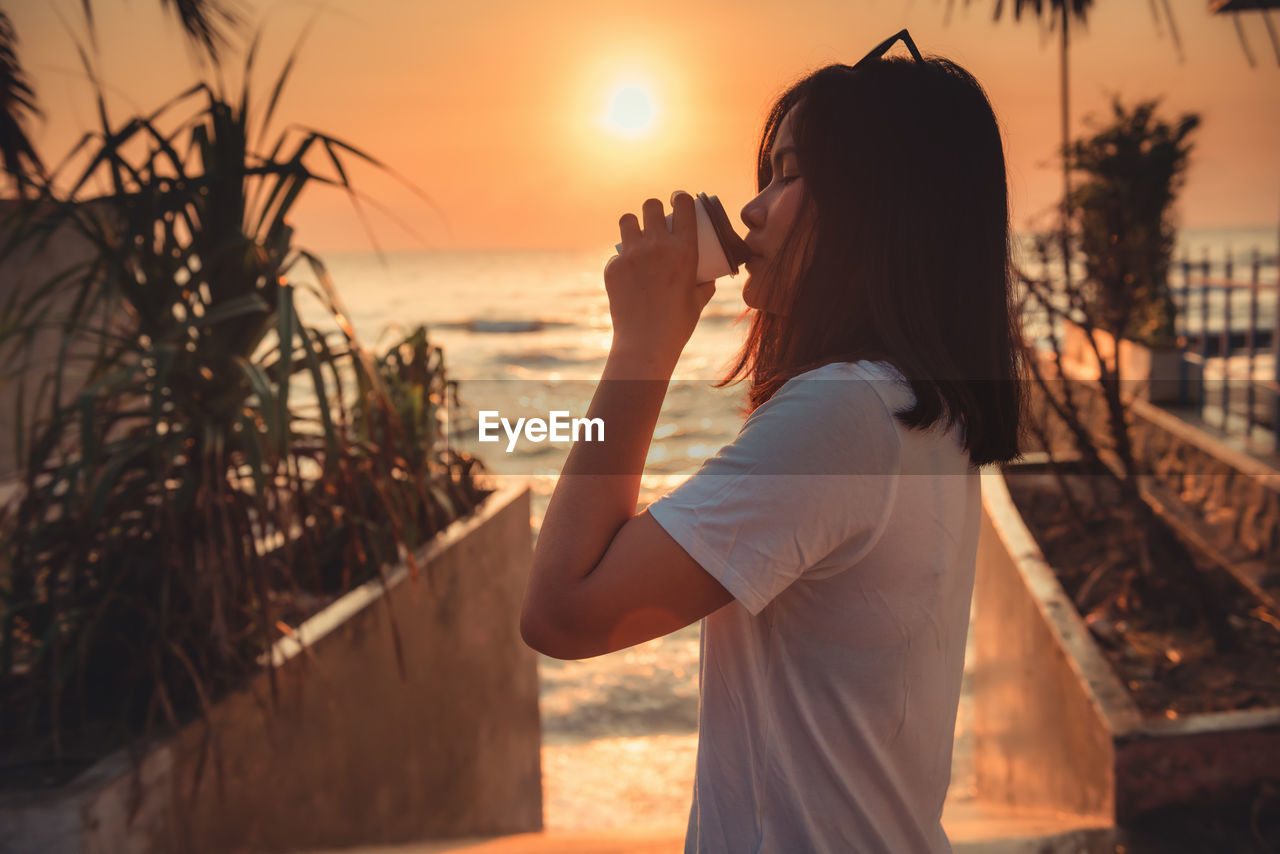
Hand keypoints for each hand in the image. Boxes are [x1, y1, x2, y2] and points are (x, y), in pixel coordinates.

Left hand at [604, 191, 715, 363]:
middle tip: (655, 219)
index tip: (678, 200)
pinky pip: (616, 255)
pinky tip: (627, 276)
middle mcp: (657, 246)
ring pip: (627, 220)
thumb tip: (709, 275)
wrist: (645, 344)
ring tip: (636, 236)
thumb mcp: (699, 300)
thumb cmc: (678, 324)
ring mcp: (632, 255)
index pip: (682, 205)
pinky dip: (622, 262)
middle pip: (650, 205)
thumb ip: (705, 282)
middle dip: (653, 209)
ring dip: (633, 225)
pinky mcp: (613, 268)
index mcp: (684, 249)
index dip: (680, 197)